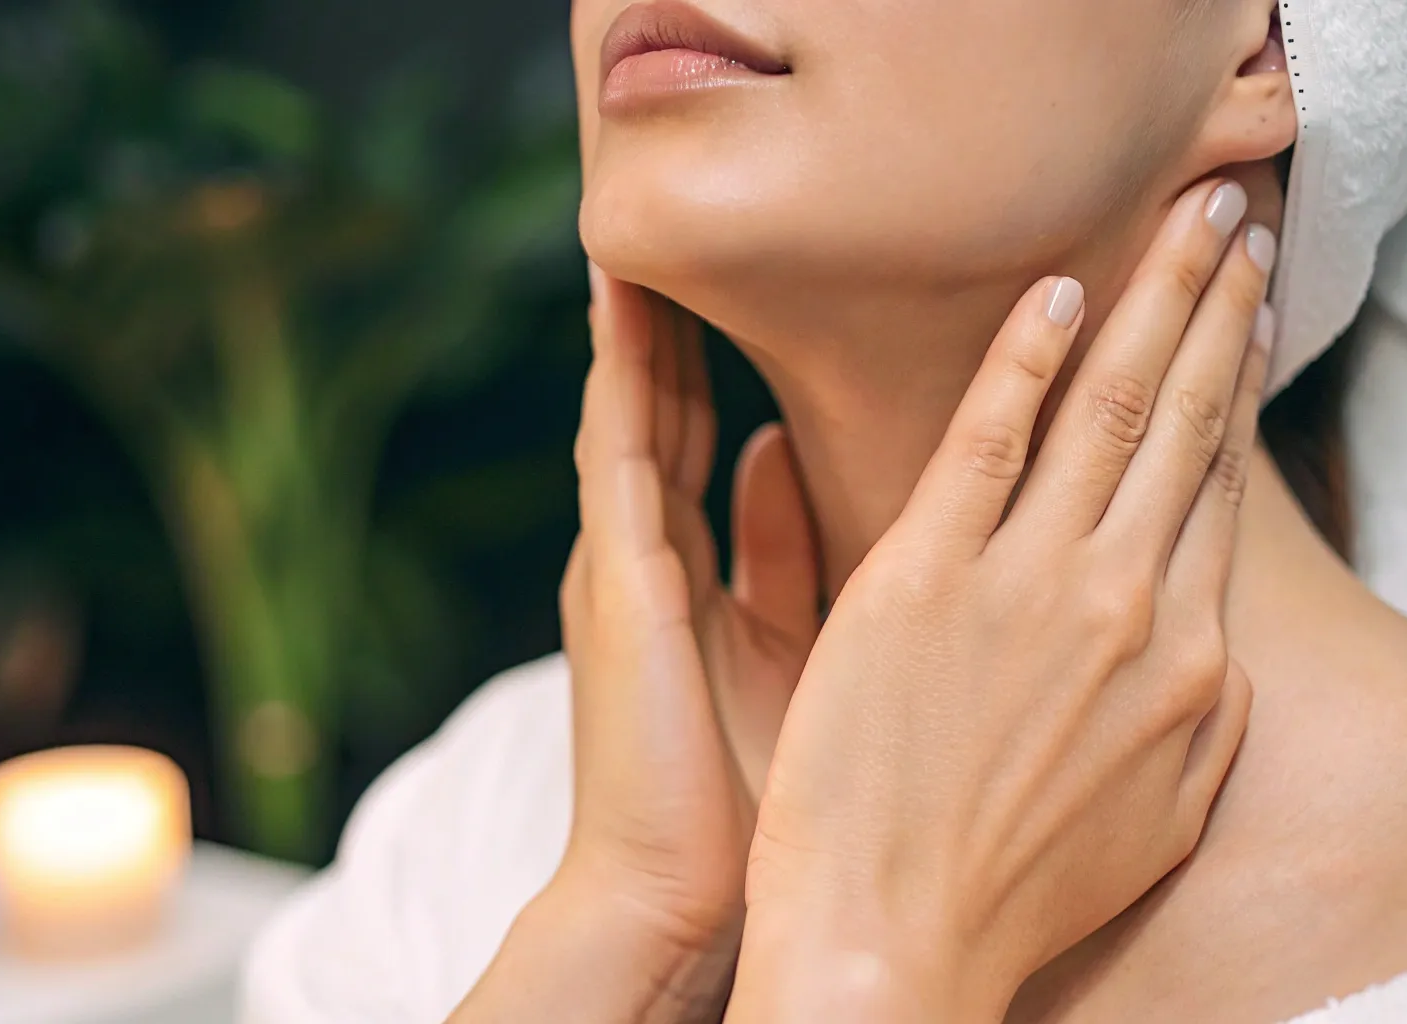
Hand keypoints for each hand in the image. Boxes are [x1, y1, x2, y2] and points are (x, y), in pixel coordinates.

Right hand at [451, 268, 819, 1022]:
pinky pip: (622, 450)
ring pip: (633, 411)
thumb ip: (779, 554)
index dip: (702, 363)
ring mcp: (619, 565)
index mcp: (678, 578)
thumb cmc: (753, 803)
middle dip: (669, 321)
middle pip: (657, 407)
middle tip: (684, 225)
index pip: (690, 440)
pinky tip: (631, 302)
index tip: (737, 285)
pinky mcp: (620, 581)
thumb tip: (776, 455)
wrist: (679, 906)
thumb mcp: (788, 654)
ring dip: (642, 324)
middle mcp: (638, 557)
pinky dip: (627, 372)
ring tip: (646, 232)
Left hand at [729, 180, 1277, 1020]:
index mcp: (1185, 662)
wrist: (894, 942)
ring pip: (1108, 410)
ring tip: (1183, 223)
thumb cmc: (1016, 892)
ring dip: (1152, 301)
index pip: (1218, 491)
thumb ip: (1204, 714)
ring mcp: (1023, 586)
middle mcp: (1123, 607)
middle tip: (1235, 221)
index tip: (1245, 317)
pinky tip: (1054, 290)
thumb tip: (1220, 641)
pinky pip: (985, 440)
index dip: (1235, 391)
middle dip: (1217, 310)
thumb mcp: (1162, 814)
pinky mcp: (921, 579)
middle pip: (1185, 426)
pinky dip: (1024, 358)